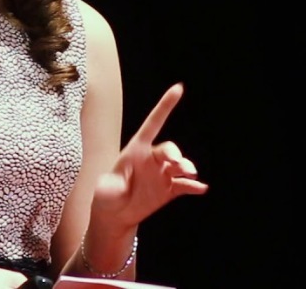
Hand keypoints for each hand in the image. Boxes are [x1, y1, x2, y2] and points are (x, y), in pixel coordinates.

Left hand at [92, 82, 208, 228]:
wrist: (116, 216)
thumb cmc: (107, 196)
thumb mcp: (105, 189)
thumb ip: (113, 186)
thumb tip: (122, 185)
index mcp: (136, 150)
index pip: (153, 123)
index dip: (165, 106)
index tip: (179, 89)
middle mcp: (153, 159)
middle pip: (169, 148)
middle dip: (174, 153)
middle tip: (176, 162)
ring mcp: (163, 174)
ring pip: (180, 166)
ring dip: (187, 167)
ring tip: (190, 173)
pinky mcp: (169, 190)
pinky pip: (185, 186)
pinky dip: (194, 186)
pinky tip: (201, 188)